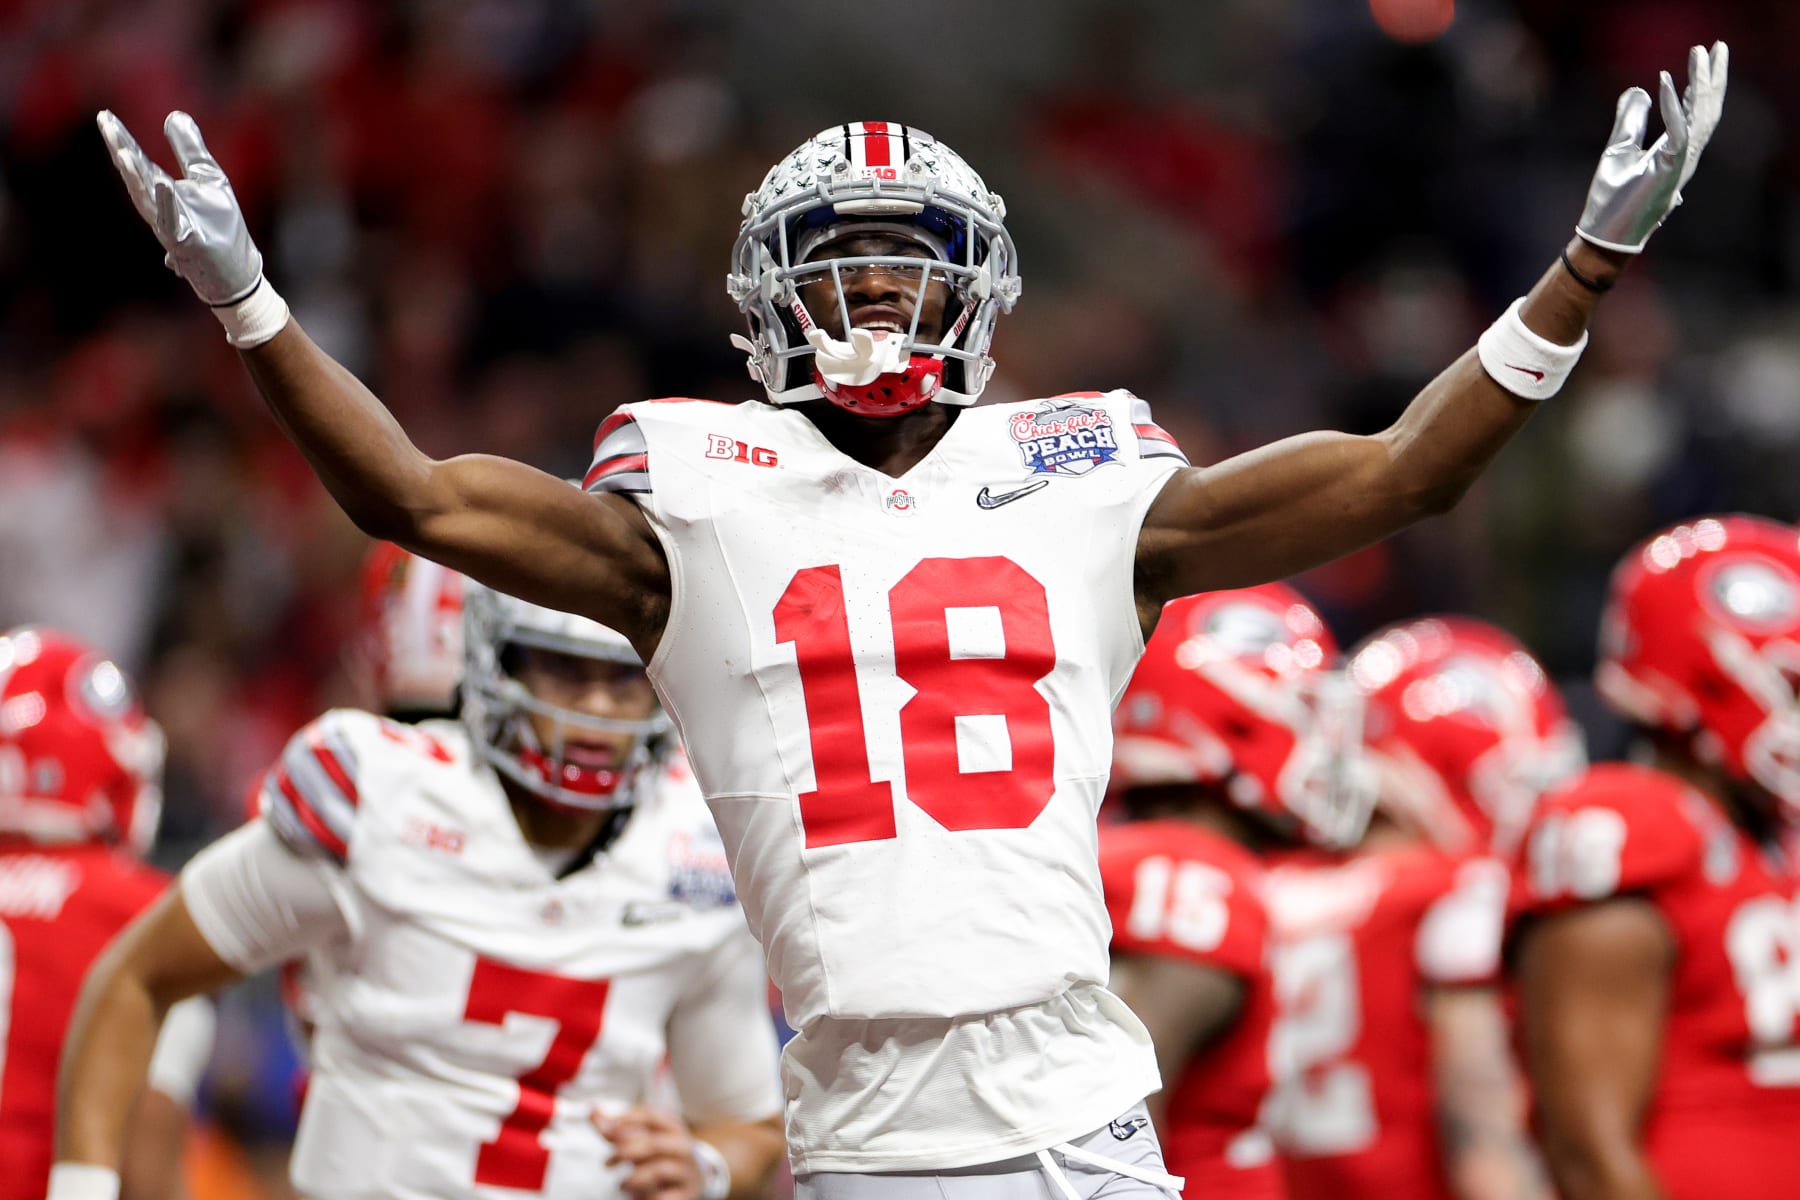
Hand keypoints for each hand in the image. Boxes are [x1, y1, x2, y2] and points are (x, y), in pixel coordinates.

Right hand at [95, 110, 263, 305]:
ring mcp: (172, 228)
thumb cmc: (221, 227)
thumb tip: (173, 114)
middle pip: (137, 178)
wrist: (238, 271)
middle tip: (106, 124)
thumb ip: (189, 149)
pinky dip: (168, 205)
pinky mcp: (189, 243)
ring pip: (148, 201)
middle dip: (121, 151)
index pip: (139, 163)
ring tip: (124, 151)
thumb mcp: (208, 178)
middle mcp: (162, 210)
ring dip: (136, 177)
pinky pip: (175, 224)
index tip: (104, 116)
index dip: (122, 140)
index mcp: (165, 193)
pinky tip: (164, 186)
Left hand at [595, 1108, 708, 1199]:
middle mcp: (682, 1146)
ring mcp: (687, 1169)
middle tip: (607, 1163)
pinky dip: (651, 1197)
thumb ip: (616, 1129)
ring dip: (634, 1178)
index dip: (626, 1120)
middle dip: (624, 1153)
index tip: (607, 1130)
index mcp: (672, 1127)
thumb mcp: (640, 1140)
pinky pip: (666, 1195)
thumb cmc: (658, 1157)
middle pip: (652, 1144)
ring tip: (622, 1185)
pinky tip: (642, 1197)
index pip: (649, 1116)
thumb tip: (592, 1110)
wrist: (690, 1181)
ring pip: (659, 1170)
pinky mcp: (687, 1192)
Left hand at [1576, 41, 1727, 252]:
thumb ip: (1630, 120)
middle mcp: (1684, 155)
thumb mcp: (1618, 148)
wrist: (1603, 234)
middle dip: (1712, 77)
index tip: (1699, 58)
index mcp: (1676, 151)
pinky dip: (1673, 106)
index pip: (1696, 112)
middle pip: (1707, 110)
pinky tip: (1665, 81)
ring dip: (1700, 83)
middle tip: (1716, 46)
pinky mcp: (1669, 169)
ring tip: (1699, 54)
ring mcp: (1680, 163)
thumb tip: (1637, 89)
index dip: (1699, 84)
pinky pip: (1678, 131)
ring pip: (1701, 116)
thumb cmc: (1611, 198)